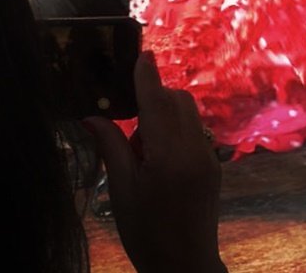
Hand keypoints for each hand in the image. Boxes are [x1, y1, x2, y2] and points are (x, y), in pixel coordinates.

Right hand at [85, 53, 224, 272]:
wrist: (185, 264)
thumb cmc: (146, 232)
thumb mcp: (121, 190)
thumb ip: (110, 148)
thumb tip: (91, 117)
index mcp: (170, 154)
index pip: (157, 103)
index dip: (148, 77)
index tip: (143, 54)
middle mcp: (195, 148)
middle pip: (178, 102)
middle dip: (154, 101)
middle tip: (130, 133)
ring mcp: (209, 156)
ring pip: (189, 115)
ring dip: (165, 116)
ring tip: (142, 154)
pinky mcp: (214, 165)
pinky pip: (196, 132)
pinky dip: (176, 132)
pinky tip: (158, 161)